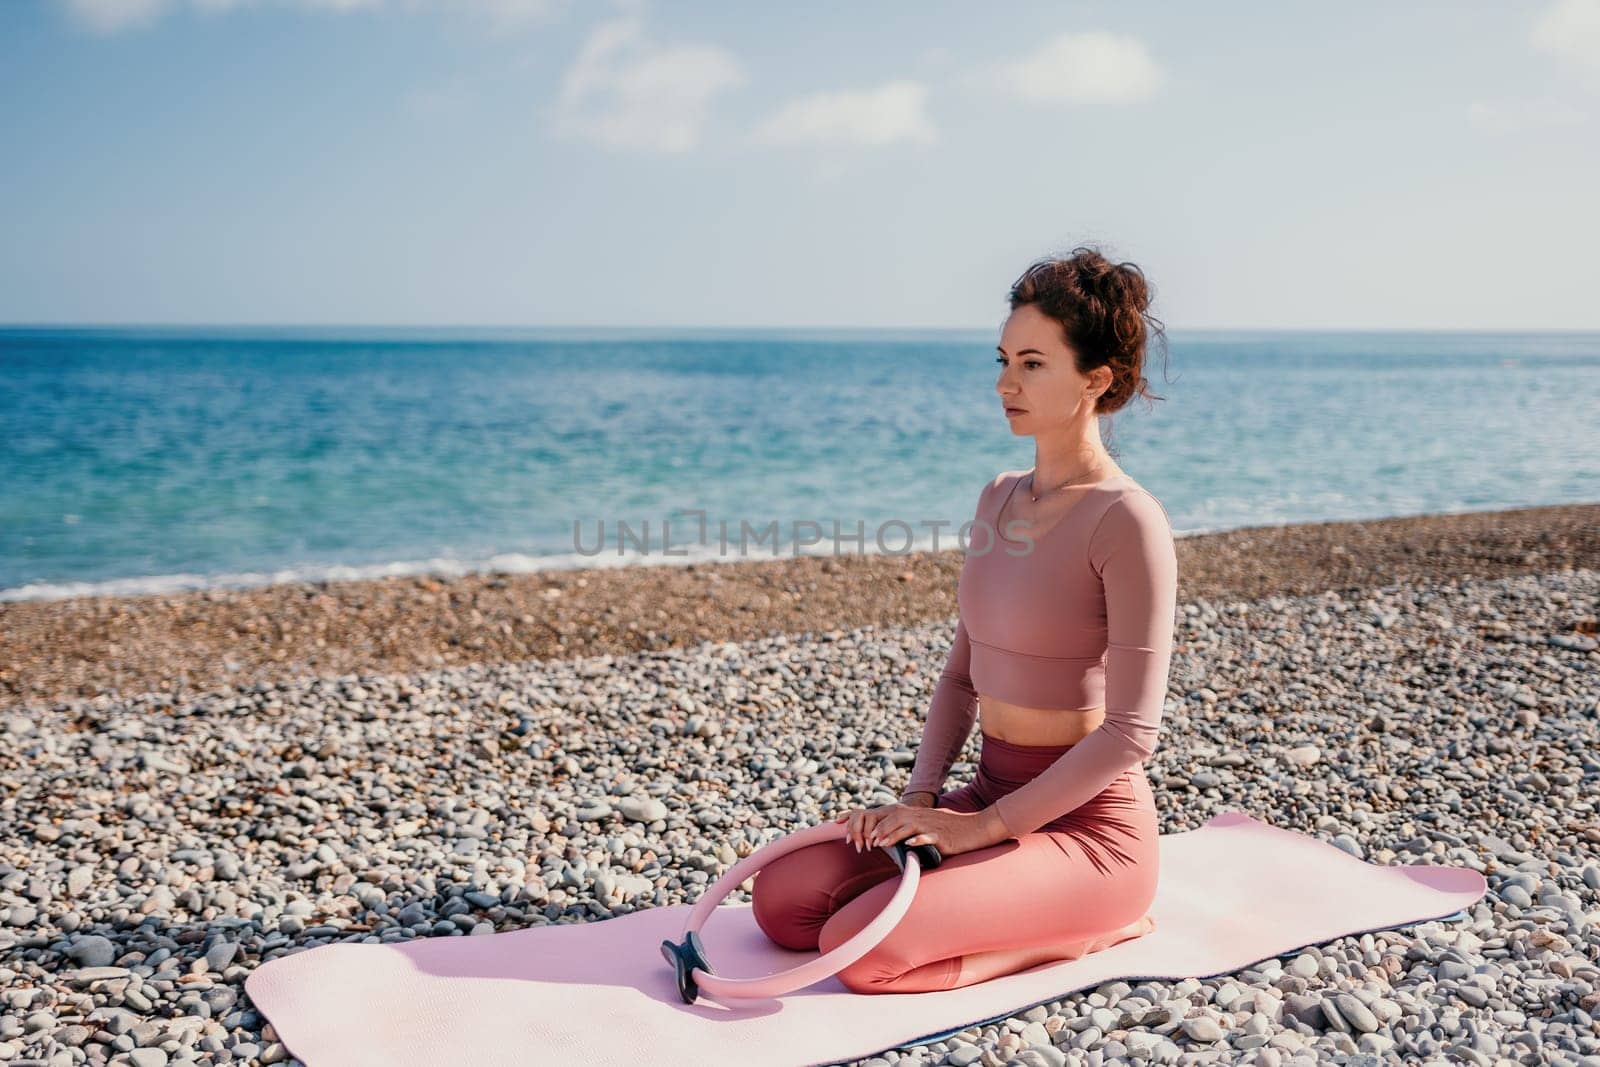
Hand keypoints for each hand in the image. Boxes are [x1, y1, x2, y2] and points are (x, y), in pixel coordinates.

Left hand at [833, 799, 1003, 858]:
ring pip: (906, 827)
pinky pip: (928, 837)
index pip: (882, 813)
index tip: (842, 823)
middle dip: (875, 829)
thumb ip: (908, 830)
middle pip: (891, 818)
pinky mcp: (942, 836)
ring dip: (892, 835)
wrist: (977, 829)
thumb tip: (889, 839)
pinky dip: (918, 841)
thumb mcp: (926, 827)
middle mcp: (919, 816)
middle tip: (862, 843)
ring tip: (879, 844)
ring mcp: (930, 825)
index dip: (862, 817)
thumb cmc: (950, 830)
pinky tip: (909, 848)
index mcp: (913, 814)